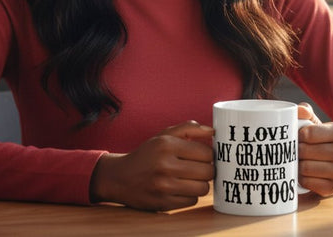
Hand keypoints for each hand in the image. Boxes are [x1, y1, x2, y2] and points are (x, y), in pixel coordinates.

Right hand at [89, 121, 213, 210]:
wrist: (120, 177)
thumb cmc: (147, 154)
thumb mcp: (164, 135)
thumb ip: (189, 128)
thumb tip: (213, 132)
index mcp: (167, 145)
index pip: (207, 153)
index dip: (208, 155)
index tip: (202, 156)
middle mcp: (165, 165)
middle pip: (208, 172)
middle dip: (207, 170)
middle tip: (198, 168)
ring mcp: (163, 186)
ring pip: (203, 188)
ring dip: (200, 184)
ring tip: (190, 178)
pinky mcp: (163, 203)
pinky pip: (192, 201)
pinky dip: (190, 195)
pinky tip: (180, 188)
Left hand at [297, 103, 332, 195]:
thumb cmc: (322, 139)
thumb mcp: (317, 123)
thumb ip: (306, 112)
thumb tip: (299, 110)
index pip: (308, 133)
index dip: (297, 135)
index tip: (297, 137)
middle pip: (305, 152)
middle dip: (296, 151)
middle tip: (294, 150)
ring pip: (306, 168)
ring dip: (297, 165)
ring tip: (297, 160)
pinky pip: (308, 183)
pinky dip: (301, 179)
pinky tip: (303, 173)